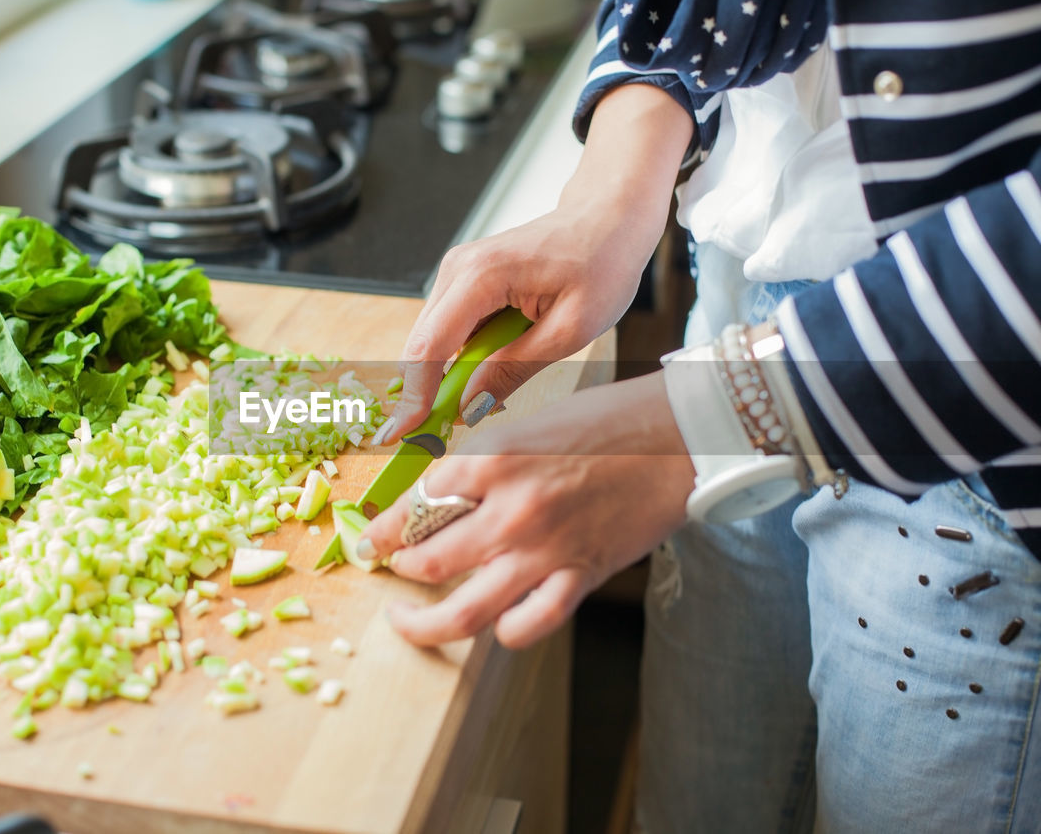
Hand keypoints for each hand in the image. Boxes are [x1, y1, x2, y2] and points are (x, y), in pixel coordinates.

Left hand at [360, 372, 695, 648]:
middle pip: (426, 563)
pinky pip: (526, 625)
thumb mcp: (526, 426)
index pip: (416, 505)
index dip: (386, 529)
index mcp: (493, 459)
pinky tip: (495, 624)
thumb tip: (437, 498)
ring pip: (464, 611)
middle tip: (392, 571)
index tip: (373, 540)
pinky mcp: (580, 576)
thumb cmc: (605, 421)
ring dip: (425, 623)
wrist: (680, 437)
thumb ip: (481, 465)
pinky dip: (504, 631)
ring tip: (409, 622)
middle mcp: (510, 509)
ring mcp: (544, 550)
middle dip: (399, 572)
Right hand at [376, 84, 692, 444]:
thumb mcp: (569, 330)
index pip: (430, 347)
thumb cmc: (600, 262)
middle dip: (423, 394)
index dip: (414, 395)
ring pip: (433, 341)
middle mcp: (458, 269)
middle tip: (431, 437)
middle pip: (421, 346)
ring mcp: (458, 273)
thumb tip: (471, 407)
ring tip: (478, 402)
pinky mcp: (465, 282)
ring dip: (446, 377)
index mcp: (482, 276)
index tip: (403, 434)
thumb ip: (514, 368)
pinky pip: (450, 331)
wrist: (607, 218)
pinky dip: (461, 359)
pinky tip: (490, 371)